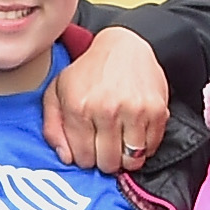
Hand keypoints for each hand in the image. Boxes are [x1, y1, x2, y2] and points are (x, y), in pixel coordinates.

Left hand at [43, 22, 169, 173]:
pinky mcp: (157, 111)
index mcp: (79, 107)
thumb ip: (52, 127)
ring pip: (131, 160)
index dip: (84, 158)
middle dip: (104, 161)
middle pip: (108, 162)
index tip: (88, 149)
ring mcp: (135, 111)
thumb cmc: (88, 72)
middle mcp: (108, 110)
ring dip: (125, 158)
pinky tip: (134, 135)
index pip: (83, 158)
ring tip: (120, 144)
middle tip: (104, 148)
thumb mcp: (57, 92)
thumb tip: (66, 158)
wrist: (123, 46)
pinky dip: (143, 148)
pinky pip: (152, 147)